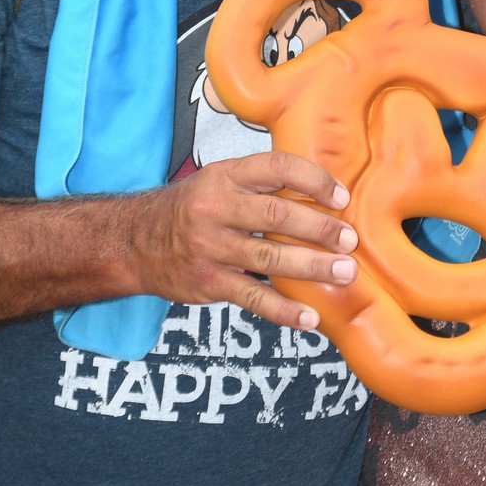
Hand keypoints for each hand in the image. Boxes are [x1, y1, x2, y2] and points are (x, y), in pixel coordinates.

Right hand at [129, 150, 357, 330]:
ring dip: (312, 266)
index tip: (342, 197)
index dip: (314, 180)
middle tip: (350, 241)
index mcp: (226, 176)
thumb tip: (322, 194)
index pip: (278, 167)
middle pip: (279, 214)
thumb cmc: (191, 209)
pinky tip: (310, 318)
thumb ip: (260, 185)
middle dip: (320, 228)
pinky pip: (253, 297)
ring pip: (270, 256)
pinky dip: (284, 310)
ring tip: (344, 273)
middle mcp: (217, 207)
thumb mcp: (218, 181)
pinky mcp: (208, 282)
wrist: (136, 242)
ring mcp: (211, 247)